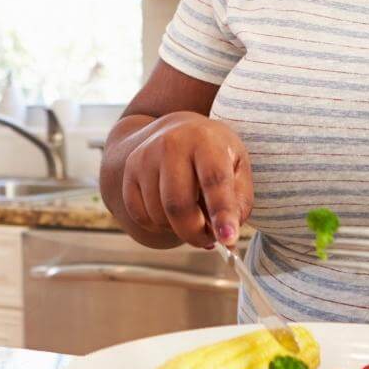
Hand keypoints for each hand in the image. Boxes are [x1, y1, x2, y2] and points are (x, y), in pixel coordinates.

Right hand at [121, 111, 252, 247]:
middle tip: (209, 240)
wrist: (175, 129)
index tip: (228, 239)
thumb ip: (239, 201)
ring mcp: (146, 157)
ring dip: (178, 229)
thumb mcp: (237, 166)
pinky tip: (172, 211)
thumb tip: (227, 238)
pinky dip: (159, 225)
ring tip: (193, 217)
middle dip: (196, 233)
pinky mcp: (129, 172)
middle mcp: (172, 144)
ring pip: (159, 215)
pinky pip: (141, 216)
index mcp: (206, 140)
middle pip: (179, 205)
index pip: (214, 180)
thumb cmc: (214, 153)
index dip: (222, 212)